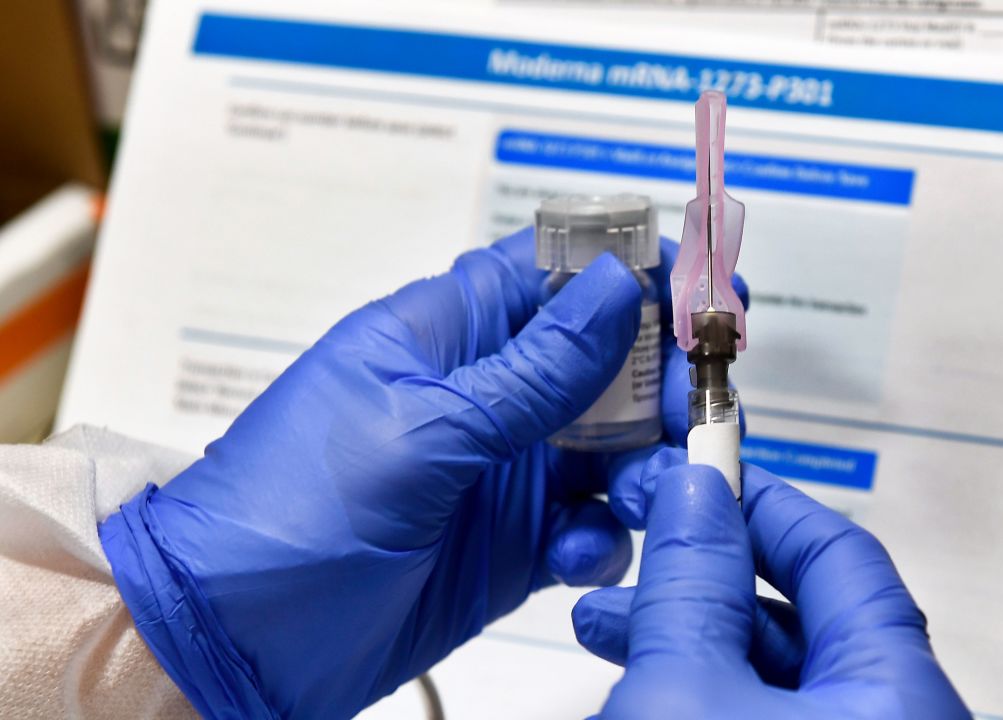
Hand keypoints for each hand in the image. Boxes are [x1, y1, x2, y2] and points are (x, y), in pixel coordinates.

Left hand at [97, 229, 703, 718]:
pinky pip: (591, 526)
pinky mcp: (513, 543)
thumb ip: (532, 369)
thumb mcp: (420, 428)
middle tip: (691, 408)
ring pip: (612, 447)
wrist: (234, 641)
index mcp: (444, 335)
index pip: (553, 272)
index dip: (632, 271)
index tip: (702, 290)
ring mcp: (501, 471)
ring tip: (644, 494)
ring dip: (645, 466)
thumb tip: (615, 286)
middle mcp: (481, 395)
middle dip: (658, 381)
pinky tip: (578, 555)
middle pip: (605, 361)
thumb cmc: (287, 512)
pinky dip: (603, 538)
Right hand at [574, 450, 968, 718]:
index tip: (700, 470)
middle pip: (805, 613)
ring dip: (686, 633)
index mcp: (898, 694)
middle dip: (704, 571)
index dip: (761, 502)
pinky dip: (699, 687)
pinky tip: (632, 676)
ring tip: (604, 617)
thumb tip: (694, 495)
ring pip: (772, 672)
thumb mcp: (682, 695)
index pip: (842, 555)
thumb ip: (690, 587)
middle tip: (642, 535)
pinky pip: (760, 714)